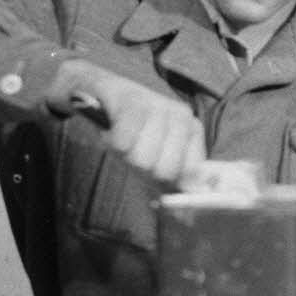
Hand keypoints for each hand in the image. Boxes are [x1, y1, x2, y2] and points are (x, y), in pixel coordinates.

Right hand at [47, 59, 204, 187]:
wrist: (103, 92)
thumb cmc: (133, 129)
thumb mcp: (157, 152)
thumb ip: (174, 177)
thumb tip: (188, 204)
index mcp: (192, 128)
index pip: (190, 172)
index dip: (167, 182)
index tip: (153, 173)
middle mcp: (180, 115)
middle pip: (164, 170)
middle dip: (143, 170)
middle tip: (133, 153)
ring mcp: (157, 106)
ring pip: (143, 159)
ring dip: (125, 156)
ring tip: (123, 140)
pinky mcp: (131, 101)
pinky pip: (123, 143)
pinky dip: (112, 144)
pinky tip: (112, 131)